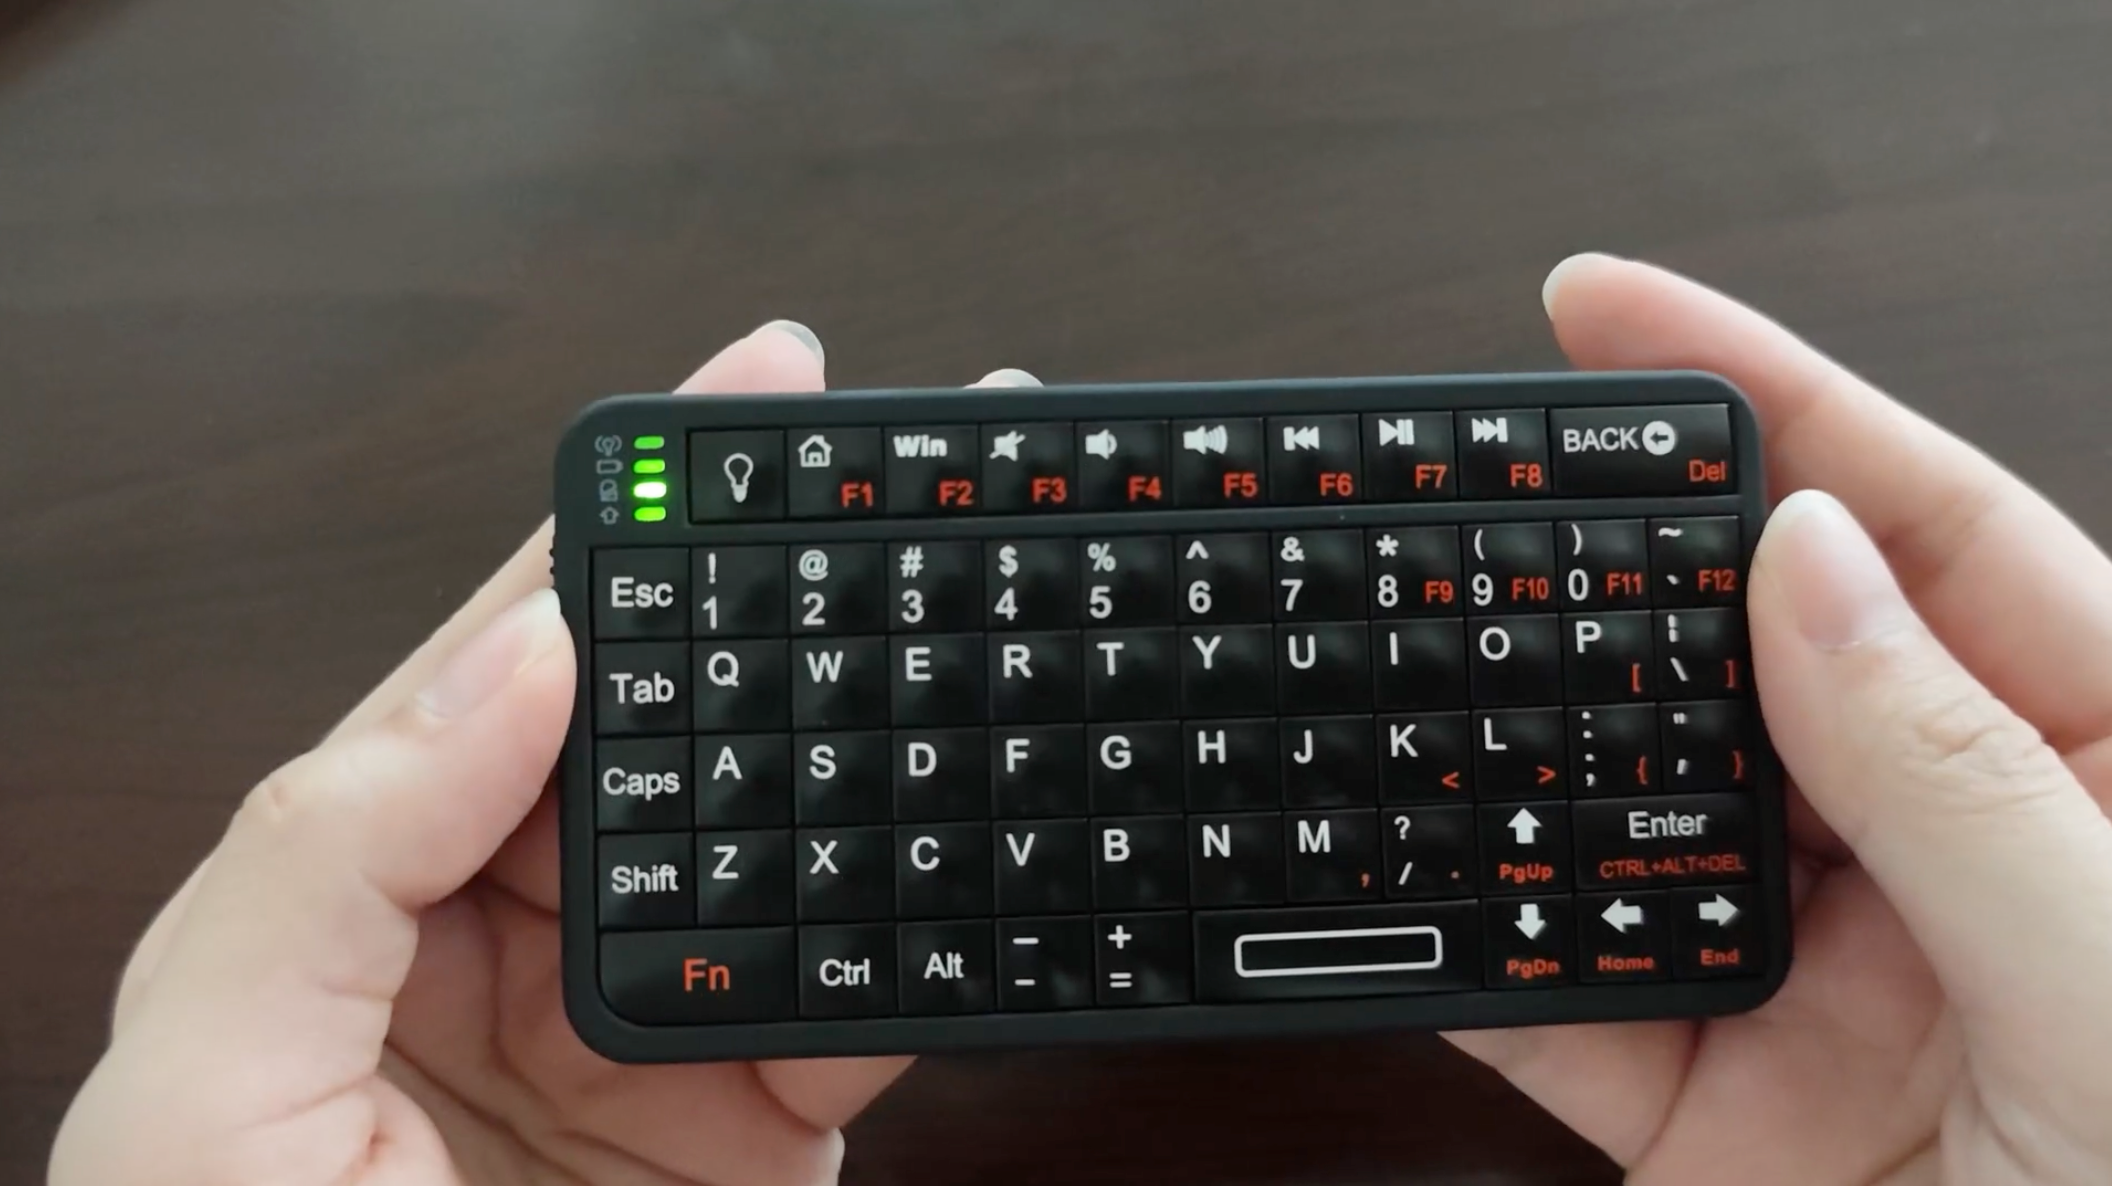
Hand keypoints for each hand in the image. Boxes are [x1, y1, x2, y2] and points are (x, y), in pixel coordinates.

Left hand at [49, 323, 1040, 1185]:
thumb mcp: (207, 1070)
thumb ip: (333, 841)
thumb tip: (516, 654)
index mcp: (368, 868)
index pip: (517, 648)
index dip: (634, 519)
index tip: (749, 402)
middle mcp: (513, 926)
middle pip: (679, 718)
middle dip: (790, 590)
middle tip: (905, 475)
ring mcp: (644, 1024)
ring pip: (785, 834)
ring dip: (881, 728)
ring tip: (974, 607)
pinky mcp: (749, 1124)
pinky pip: (861, 998)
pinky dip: (932, 923)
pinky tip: (983, 833)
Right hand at [1448, 255, 2111, 1183]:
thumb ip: (1960, 772)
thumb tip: (1808, 567)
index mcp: (2104, 765)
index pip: (1918, 527)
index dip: (1767, 396)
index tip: (1612, 315)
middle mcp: (1949, 848)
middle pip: (1746, 652)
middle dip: (1611, 568)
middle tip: (1474, 502)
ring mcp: (1818, 975)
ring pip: (1632, 814)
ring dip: (1528, 760)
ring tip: (1423, 681)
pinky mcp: (1711, 1104)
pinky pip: (1564, 996)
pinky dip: (1477, 950)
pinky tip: (1417, 895)